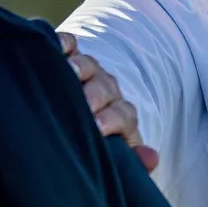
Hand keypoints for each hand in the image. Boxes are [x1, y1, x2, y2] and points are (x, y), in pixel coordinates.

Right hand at [58, 31, 158, 172]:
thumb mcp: (113, 161)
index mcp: (120, 116)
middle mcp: (106, 90)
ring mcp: (87, 72)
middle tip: (84, 104)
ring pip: (88, 65)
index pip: (123, 115)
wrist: (78, 126)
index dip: (113, 120)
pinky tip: (56, 45)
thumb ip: (132, 163)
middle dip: (96, 95)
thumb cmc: (94, 149)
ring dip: (80, 67)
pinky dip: (63, 43)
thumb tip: (152, 159)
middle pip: (106, 88)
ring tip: (69, 71)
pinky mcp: (67, 56)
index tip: (98, 128)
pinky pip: (68, 44)